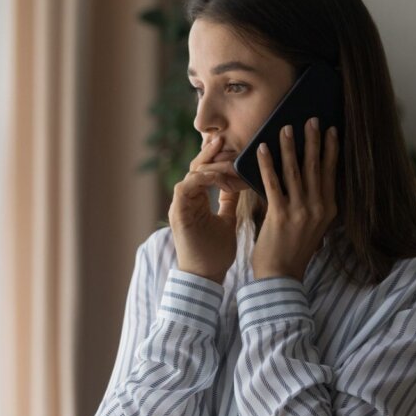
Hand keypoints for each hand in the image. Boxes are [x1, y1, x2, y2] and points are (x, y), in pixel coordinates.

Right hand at [168, 136, 241, 283]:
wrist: (205, 277)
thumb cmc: (216, 253)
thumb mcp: (227, 221)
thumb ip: (228, 202)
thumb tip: (237, 184)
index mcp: (196, 200)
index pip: (204, 171)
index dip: (216, 159)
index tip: (231, 147)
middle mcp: (186, 200)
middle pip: (195, 168)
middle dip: (209, 153)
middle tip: (223, 138)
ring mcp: (180, 206)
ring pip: (190, 174)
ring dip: (208, 165)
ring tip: (225, 156)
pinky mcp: (178, 213)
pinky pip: (185, 187)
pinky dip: (201, 179)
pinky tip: (217, 176)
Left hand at [252, 117, 338, 282]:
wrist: (281, 276)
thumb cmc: (293, 250)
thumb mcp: (314, 227)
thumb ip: (314, 204)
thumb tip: (310, 179)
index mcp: (328, 210)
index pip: (331, 173)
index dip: (331, 150)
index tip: (332, 130)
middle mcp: (318, 208)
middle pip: (316, 167)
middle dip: (314, 140)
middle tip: (311, 119)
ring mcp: (300, 211)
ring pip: (295, 171)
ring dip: (290, 146)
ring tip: (286, 127)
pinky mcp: (280, 214)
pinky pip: (272, 183)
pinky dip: (267, 164)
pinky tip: (262, 148)